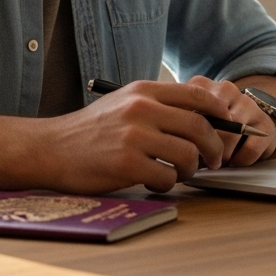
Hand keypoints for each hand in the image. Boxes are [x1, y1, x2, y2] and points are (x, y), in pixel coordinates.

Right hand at [39, 80, 231, 193]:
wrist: (50, 147)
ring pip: (187, 154)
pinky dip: (167, 184)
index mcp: (144, 91)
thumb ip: (158, 104)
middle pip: (199, 126)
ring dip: (191, 169)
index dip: (218, 111)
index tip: (225, 125)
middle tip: (214, 159)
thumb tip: (202, 116)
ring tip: (180, 173)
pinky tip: (154, 181)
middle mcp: (142, 109)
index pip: (197, 94)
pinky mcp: (126, 164)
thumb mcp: (124, 102)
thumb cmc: (91, 129)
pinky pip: (166, 177)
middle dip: (214, 147)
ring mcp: (134, 136)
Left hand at [185, 76, 275, 166]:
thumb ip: (180, 121)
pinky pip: (251, 148)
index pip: (188, 111)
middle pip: (210, 124)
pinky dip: (241, 160)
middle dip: (204, 148)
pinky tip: (236, 161)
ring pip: (230, 135)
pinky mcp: (265, 125)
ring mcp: (249, 105)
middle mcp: (227, 90)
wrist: (250, 117)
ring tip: (219, 162)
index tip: (186, 148)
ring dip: (223, 155)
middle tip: (202, 160)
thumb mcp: (193, 114)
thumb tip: (174, 145)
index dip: (186, 136)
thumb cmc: (213, 121)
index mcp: (203, 86)